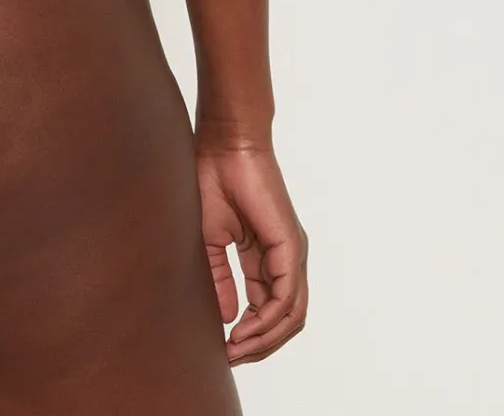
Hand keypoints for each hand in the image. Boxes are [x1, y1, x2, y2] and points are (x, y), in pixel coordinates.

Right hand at [195, 138, 307, 365]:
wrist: (224, 146)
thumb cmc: (212, 179)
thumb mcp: (211, 239)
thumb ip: (220, 277)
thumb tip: (225, 316)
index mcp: (266, 256)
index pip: (267, 308)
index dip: (248, 333)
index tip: (223, 348)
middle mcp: (285, 259)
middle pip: (284, 320)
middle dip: (259, 345)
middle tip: (231, 357)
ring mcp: (291, 253)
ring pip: (291, 316)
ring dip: (265, 339)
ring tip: (237, 349)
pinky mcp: (290, 247)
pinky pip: (286, 297)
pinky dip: (267, 319)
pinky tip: (244, 327)